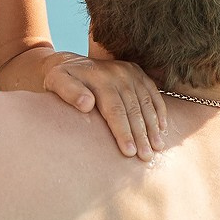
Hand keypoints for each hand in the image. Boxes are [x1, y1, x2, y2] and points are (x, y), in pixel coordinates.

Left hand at [45, 53, 165, 160]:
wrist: (69, 62)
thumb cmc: (60, 79)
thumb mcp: (56, 82)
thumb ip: (69, 92)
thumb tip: (87, 103)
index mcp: (100, 79)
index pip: (115, 110)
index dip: (123, 132)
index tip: (129, 152)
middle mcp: (119, 74)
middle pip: (133, 109)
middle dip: (141, 135)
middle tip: (146, 157)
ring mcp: (130, 72)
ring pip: (146, 103)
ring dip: (153, 126)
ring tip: (157, 147)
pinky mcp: (138, 72)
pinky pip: (153, 93)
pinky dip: (160, 110)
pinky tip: (163, 128)